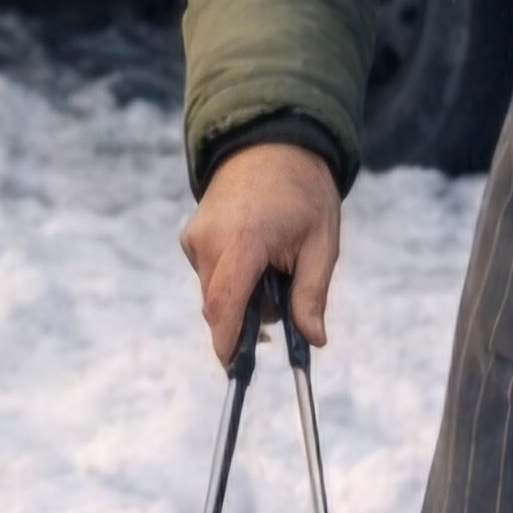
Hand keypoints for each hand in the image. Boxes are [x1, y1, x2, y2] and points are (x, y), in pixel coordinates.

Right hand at [181, 142, 342, 363]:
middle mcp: (209, 239)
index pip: (225, 303)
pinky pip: (208, 275)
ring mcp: (195, 237)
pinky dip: (230, 280)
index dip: (227, 341)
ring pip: (212, 292)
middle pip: (218, 305)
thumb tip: (313, 339)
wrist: (272, 144)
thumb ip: (311, 294)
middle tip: (280, 310)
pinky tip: (254, 261)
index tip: (235, 368)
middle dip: (244, 320)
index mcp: (243, 239)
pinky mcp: (191, 237)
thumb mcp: (321, 244)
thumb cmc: (303, 193)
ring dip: (238, 299)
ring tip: (272, 273)